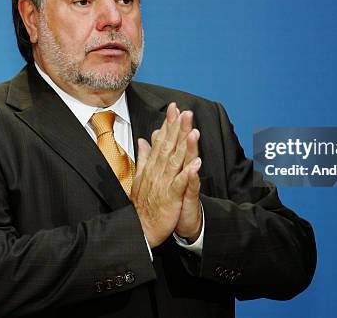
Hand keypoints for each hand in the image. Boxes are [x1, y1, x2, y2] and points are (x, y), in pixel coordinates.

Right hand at [130, 103, 198, 247]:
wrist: (140, 228)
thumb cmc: (144, 203)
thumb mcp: (141, 176)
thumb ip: (144, 157)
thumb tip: (144, 139)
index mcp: (153, 166)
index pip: (161, 141)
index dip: (168, 124)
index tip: (174, 108)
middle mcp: (158, 171)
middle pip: (169, 146)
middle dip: (177, 128)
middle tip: (184, 111)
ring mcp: (164, 183)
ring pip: (175, 160)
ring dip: (184, 145)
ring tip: (193, 130)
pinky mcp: (171, 197)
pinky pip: (180, 184)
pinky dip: (188, 173)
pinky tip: (196, 163)